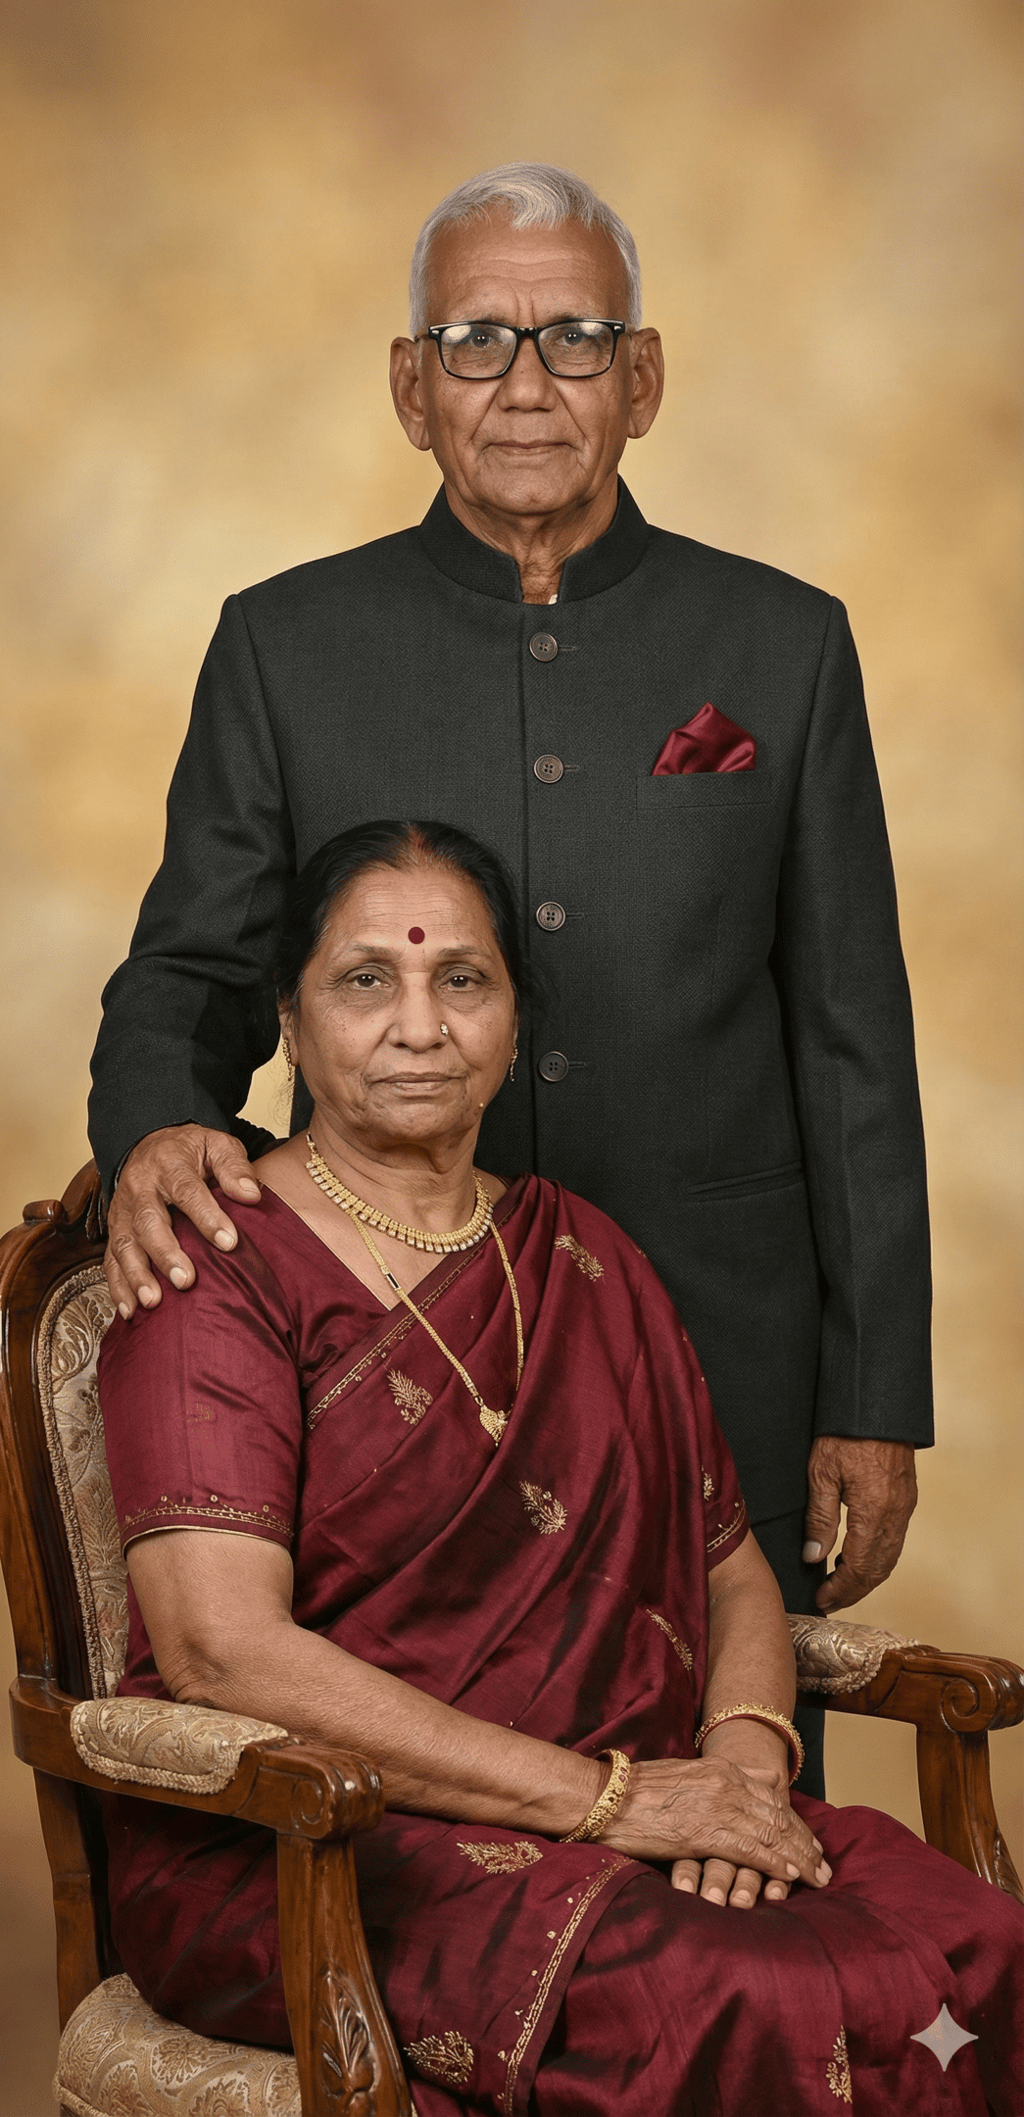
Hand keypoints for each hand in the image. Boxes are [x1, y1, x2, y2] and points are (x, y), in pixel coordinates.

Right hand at [104, 1125, 260, 1317]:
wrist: (149, 1143)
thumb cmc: (190, 1150)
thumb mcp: (217, 1145)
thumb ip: (234, 1167)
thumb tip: (251, 1195)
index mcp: (169, 1164)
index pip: (188, 1191)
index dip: (207, 1217)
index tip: (229, 1242)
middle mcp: (140, 1188)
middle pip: (148, 1222)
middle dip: (165, 1253)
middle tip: (185, 1280)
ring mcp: (123, 1211)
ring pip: (125, 1244)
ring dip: (137, 1275)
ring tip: (153, 1302)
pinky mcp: (115, 1231)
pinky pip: (110, 1259)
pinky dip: (117, 1286)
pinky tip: (130, 1310)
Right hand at [603, 1756, 829, 1905]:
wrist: (606, 1797)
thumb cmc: (639, 1790)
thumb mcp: (688, 1773)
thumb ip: (725, 1779)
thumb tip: (762, 1780)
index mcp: (721, 1770)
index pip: (772, 1798)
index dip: (795, 1823)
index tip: (810, 1843)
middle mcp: (726, 1785)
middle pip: (778, 1817)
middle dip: (804, 1843)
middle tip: (824, 1867)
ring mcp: (717, 1807)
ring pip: (771, 1834)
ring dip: (798, 1857)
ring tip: (817, 1877)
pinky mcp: (705, 1833)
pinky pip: (750, 1850)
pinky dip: (774, 1864)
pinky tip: (789, 1877)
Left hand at [803, 1436, 916, 1612]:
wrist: (877, 1403)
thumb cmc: (845, 1432)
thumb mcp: (821, 1473)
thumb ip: (820, 1518)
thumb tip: (813, 1558)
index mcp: (873, 1511)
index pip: (860, 1568)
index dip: (840, 1589)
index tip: (821, 1599)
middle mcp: (896, 1514)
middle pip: (878, 1569)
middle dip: (854, 1591)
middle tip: (829, 1601)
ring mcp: (905, 1507)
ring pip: (890, 1557)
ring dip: (867, 1577)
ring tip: (841, 1586)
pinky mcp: (907, 1498)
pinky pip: (895, 1540)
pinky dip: (878, 1558)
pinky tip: (859, 1557)